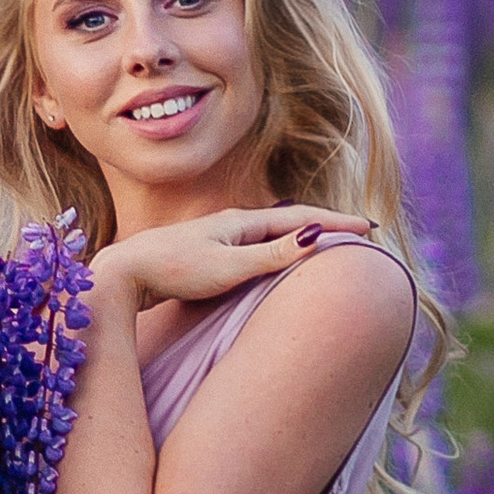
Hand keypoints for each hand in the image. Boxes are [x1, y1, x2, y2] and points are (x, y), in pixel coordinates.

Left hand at [95, 204, 374, 315]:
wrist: (125, 274)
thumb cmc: (175, 270)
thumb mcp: (229, 266)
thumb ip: (272, 255)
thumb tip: (315, 236)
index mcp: (241, 222)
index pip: (301, 218)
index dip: (337, 223)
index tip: (369, 227)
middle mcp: (231, 224)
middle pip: (289, 222)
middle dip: (325, 226)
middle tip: (357, 232)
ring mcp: (217, 238)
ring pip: (271, 234)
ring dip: (301, 237)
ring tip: (326, 242)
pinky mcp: (205, 255)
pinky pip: (254, 247)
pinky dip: (277, 250)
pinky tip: (274, 259)